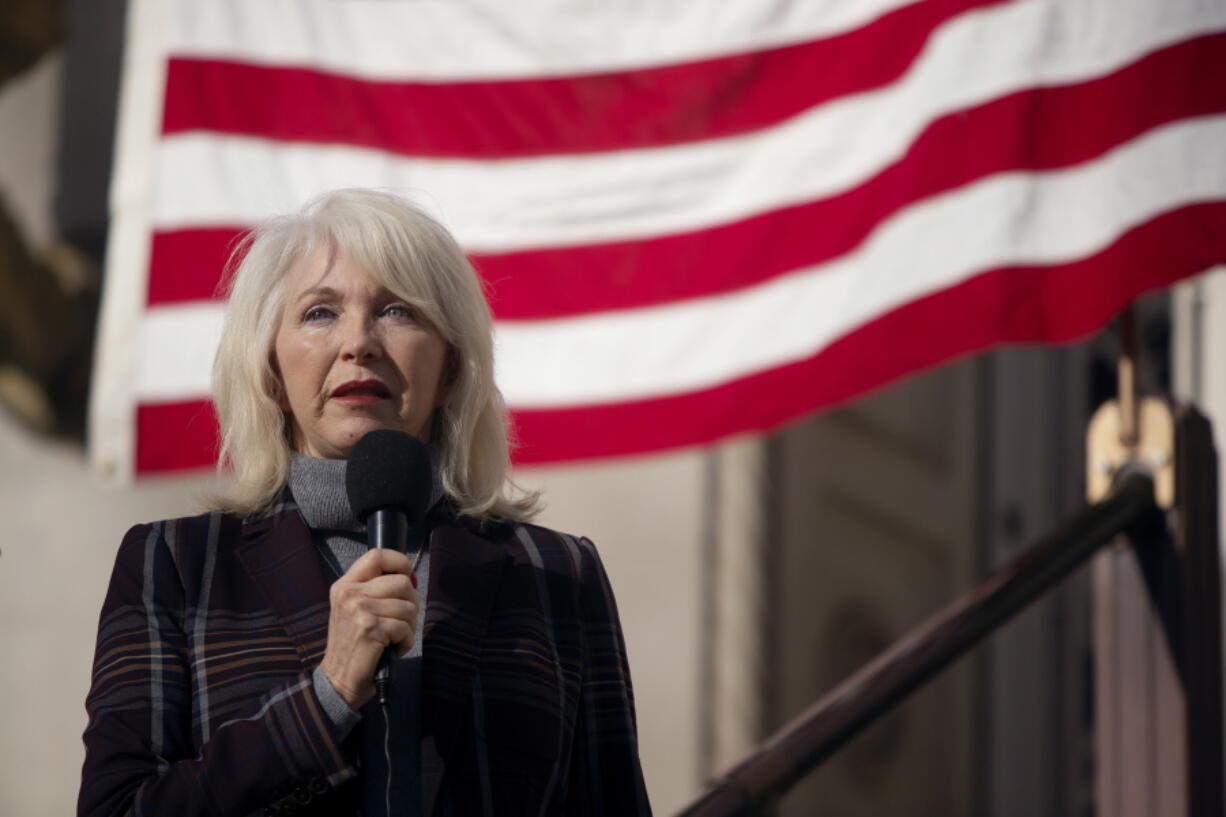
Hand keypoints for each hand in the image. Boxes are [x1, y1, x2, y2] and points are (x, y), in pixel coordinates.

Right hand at [319, 548, 418, 708]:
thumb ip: (376, 590)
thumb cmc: (354, 646)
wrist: (338, 681)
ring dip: (409, 627)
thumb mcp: (355, 610)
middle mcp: (349, 594)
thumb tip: (410, 576)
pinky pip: (406, 628)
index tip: (408, 577)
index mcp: (344, 586)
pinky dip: (406, 642)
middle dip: (411, 603)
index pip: (377, 555)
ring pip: (408, 607)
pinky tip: (392, 649)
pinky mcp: (371, 629)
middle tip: (402, 622)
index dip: (400, 562)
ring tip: (394, 638)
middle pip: (401, 582)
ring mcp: (359, 610)